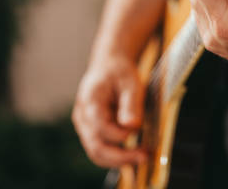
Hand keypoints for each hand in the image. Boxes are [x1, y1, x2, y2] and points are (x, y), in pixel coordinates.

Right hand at [72, 51, 146, 167]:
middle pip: (96, 147)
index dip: (119, 134)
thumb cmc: (120, 73)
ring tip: (143, 157)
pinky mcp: (92, 133)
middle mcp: (82, 117)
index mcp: (90, 101)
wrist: (108, 67)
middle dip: (121, 157)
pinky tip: (135, 153)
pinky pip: (102, 150)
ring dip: (120, 160)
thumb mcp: (131, 82)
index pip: (100, 126)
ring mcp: (85, 127)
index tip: (138, 132)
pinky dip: (118, 156)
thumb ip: (130, 104)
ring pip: (97, 154)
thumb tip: (132, 126)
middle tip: (145, 157)